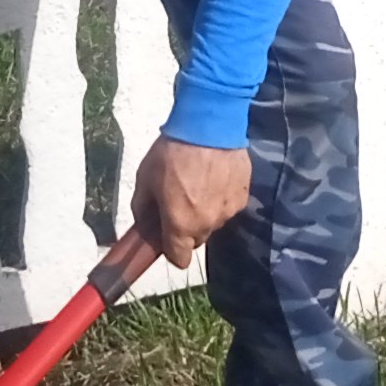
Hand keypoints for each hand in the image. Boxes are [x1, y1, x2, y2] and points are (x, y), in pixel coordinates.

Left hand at [130, 135, 255, 269]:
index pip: (179, 259)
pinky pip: (228, 206)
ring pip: (214, 222)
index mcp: (181, 224)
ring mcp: (229, 211)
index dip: (171, 252)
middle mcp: (208, 224)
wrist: (208, 126)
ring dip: (205, 212)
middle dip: (186, 229)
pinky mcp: (243, 195)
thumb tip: (143, 222)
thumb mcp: (145, 178)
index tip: (166, 239)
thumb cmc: (171, 153)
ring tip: (200, 184)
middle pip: (196, 240)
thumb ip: (142, 207)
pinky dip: (221, 198)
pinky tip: (215, 177)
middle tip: (179, 203)